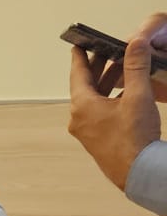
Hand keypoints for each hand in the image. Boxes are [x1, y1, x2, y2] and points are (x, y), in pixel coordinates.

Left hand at [68, 12, 165, 192]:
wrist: (138, 172)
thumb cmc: (134, 138)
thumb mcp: (138, 96)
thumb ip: (136, 67)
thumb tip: (134, 43)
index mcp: (82, 106)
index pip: (78, 74)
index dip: (80, 57)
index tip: (78, 44)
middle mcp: (79, 118)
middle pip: (86, 85)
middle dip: (98, 67)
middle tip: (106, 50)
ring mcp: (87, 130)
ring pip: (95, 98)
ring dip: (108, 82)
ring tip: (122, 67)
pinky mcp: (97, 138)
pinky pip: (100, 111)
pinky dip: (110, 98)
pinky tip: (127, 92)